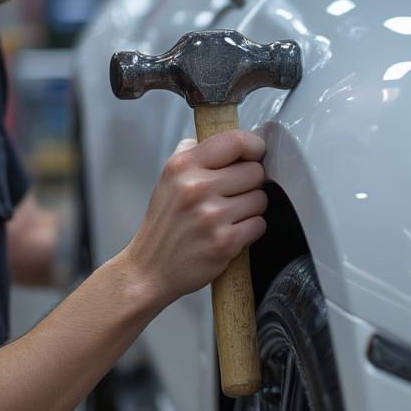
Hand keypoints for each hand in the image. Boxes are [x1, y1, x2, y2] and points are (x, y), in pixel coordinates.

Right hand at [122, 130, 266, 306]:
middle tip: (232, 195)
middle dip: (249, 184)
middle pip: (255, 171)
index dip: (253, 146)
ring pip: (260, 199)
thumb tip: (226, 141)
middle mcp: (196, 187)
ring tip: (228, 216)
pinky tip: (230, 232)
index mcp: (182, 166)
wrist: (149, 269)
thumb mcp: (167, 180)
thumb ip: (192, 154)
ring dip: (250, 208)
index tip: (254, 154)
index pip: (235, 141)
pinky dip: (250, 230)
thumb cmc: (163, 225)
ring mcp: (211, 216)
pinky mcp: (224, 242)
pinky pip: (259, 224)